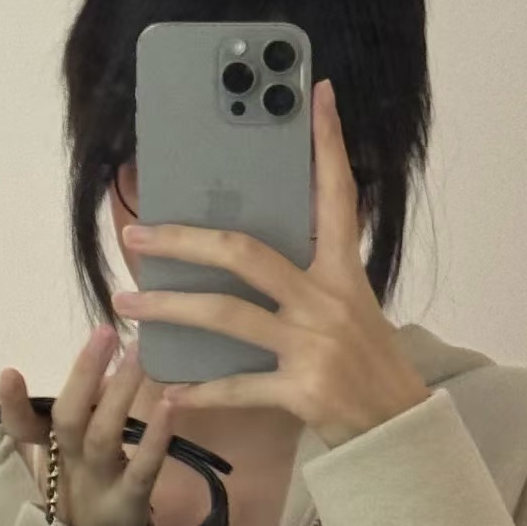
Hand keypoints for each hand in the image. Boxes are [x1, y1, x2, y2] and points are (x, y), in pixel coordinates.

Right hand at [0, 327, 174, 525]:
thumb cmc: (91, 497)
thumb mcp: (77, 458)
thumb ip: (86, 415)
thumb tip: (103, 366)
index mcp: (53, 453)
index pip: (22, 427)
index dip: (13, 404)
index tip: (9, 373)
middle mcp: (71, 465)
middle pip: (68, 418)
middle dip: (83, 374)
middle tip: (104, 332)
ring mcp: (99, 484)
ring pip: (103, 435)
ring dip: (119, 394)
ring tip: (136, 356)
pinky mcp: (129, 503)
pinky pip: (142, 468)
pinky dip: (156, 438)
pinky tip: (170, 407)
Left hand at [111, 79, 431, 448]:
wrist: (398, 431)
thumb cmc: (367, 365)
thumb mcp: (352, 308)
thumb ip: (310, 278)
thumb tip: (247, 255)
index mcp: (344, 272)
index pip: (338, 195)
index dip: (328, 143)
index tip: (318, 94)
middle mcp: (328, 301)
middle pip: (244, 253)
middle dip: (183, 241)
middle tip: (136, 235)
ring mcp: (314, 346)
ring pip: (225, 315)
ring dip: (168, 310)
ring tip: (128, 303)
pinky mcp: (302, 390)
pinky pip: (236, 386)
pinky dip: (198, 390)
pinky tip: (169, 386)